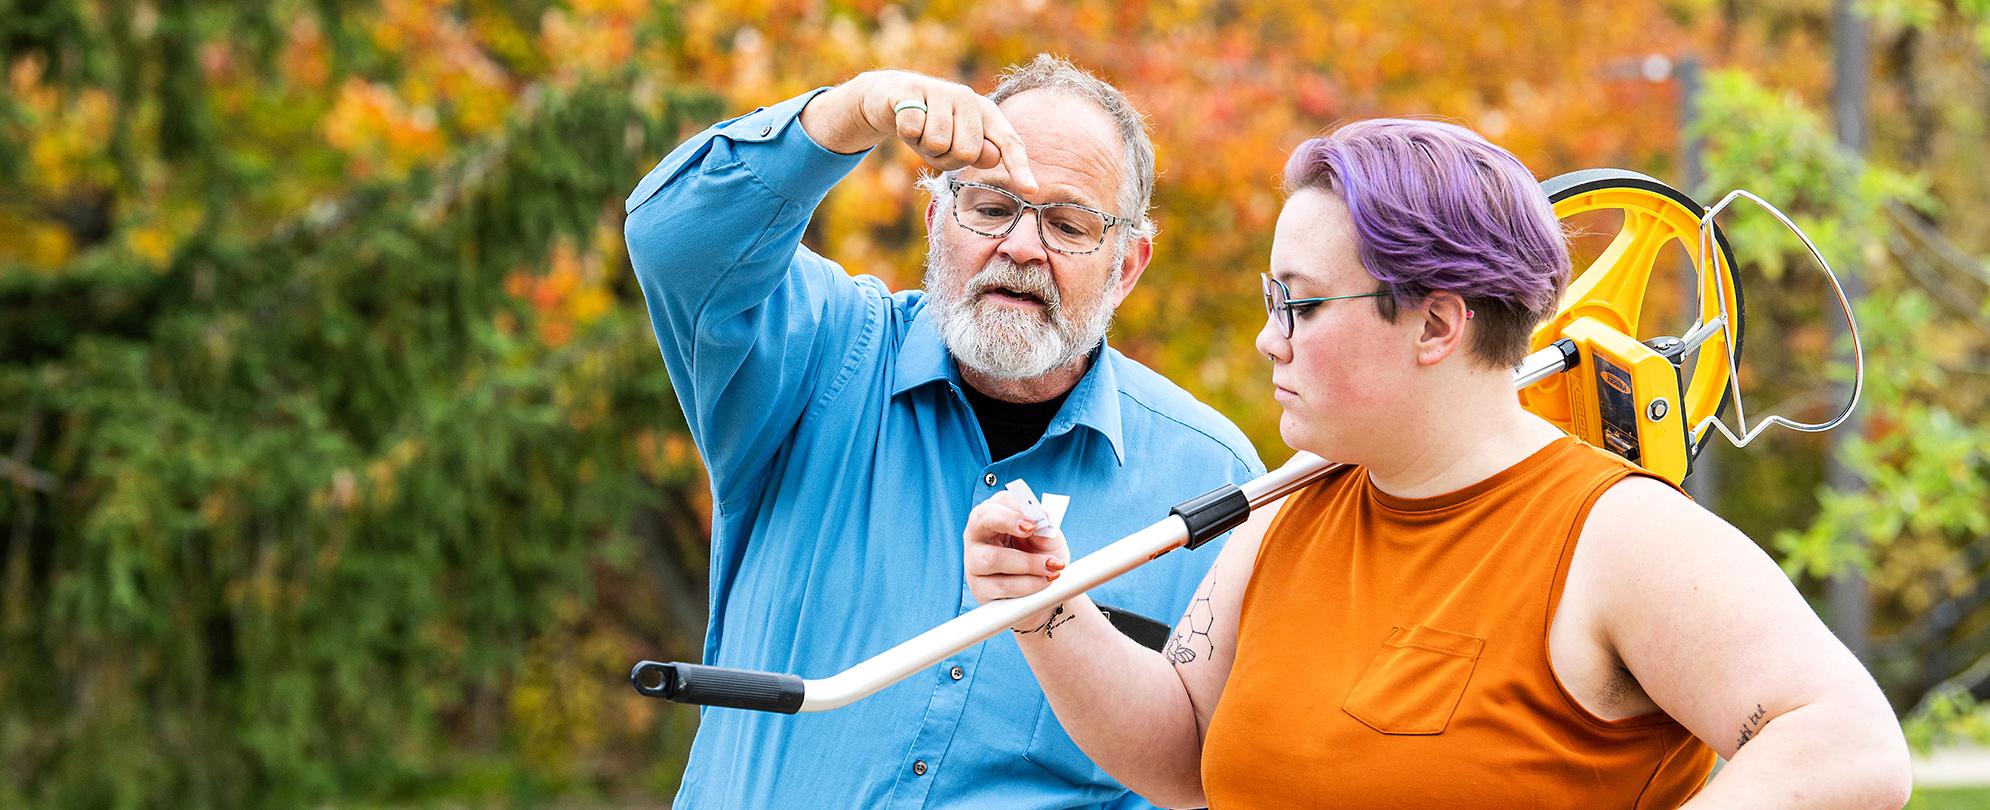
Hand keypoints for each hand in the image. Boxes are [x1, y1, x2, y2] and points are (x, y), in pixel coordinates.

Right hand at [800, 70, 1038, 193]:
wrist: (892, 97)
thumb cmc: (931, 128)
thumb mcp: (956, 145)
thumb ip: (978, 154)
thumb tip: (994, 156)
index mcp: (986, 114)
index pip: (1009, 143)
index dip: (1019, 168)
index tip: (1031, 191)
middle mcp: (969, 98)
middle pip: (966, 152)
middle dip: (946, 159)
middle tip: (936, 144)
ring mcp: (941, 91)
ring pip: (937, 142)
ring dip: (924, 146)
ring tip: (921, 131)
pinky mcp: (912, 89)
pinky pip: (913, 129)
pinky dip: (906, 133)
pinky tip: (906, 120)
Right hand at [963, 491, 1069, 630]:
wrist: (1041, 587)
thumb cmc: (1040, 553)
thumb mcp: (1049, 538)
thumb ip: (1046, 528)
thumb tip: (1043, 520)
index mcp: (994, 514)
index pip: (998, 502)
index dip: (1015, 510)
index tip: (1034, 521)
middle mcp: (977, 534)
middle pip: (982, 519)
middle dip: (1008, 522)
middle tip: (1032, 529)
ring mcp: (973, 561)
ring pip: (993, 558)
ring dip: (1028, 564)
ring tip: (1051, 568)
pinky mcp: (979, 588)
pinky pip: (1001, 586)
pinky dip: (1027, 585)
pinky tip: (1043, 582)